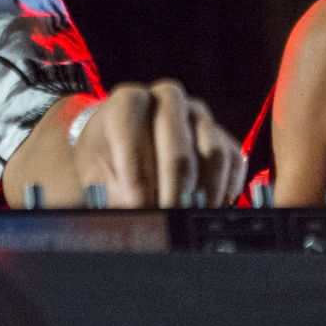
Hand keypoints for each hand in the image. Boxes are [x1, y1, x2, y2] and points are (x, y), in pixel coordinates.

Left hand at [71, 81, 245, 208]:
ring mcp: (198, 115)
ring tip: (190, 219)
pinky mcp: (222, 133)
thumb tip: (116, 226)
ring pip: (213, 151)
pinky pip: (234, 160)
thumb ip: (99, 196)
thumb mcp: (92, 173)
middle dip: (173, 191)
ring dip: (204, 194)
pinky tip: (210, 210)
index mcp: (129, 102)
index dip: (135, 174)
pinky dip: (226, 190)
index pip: (131, 130)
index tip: (137, 208)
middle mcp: (167, 99)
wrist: (124, 140)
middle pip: (178, 145)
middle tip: (168, 220)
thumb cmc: (105, 158)